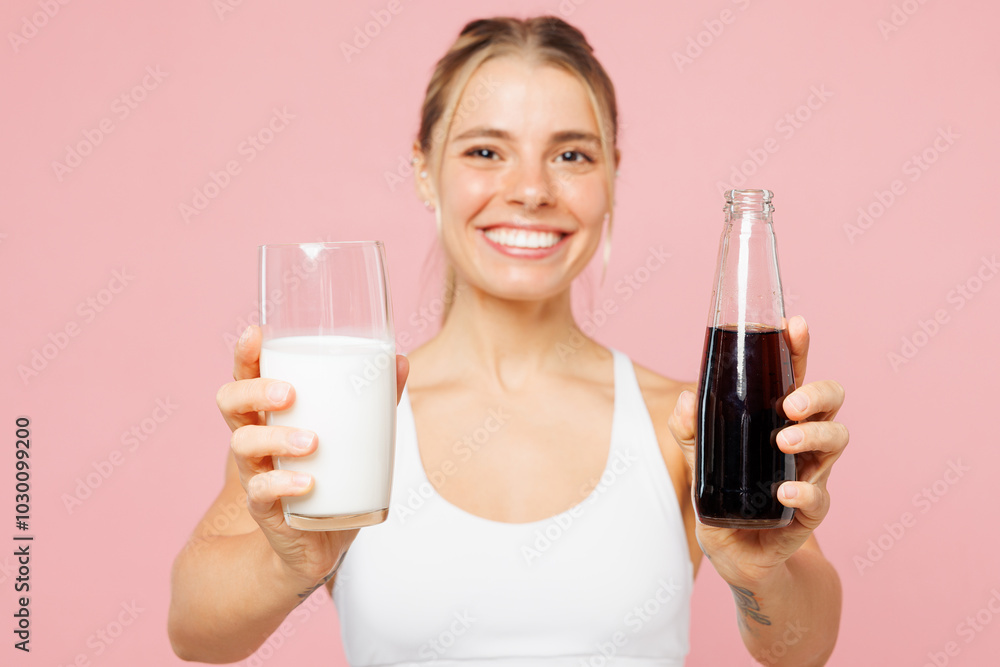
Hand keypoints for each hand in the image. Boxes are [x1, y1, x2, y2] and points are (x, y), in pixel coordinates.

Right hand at [216, 325, 409, 588]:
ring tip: (311, 442)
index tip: (255, 333)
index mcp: (270, 414)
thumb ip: (375, 399)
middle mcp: (255, 438)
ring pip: (244, 445)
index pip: (246, 375)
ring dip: (275, 439)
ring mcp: (256, 473)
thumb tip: (400, 360)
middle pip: (231, 403)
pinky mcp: (266, 508)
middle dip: (254, 392)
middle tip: (289, 394)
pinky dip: (283, 484)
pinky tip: (307, 482)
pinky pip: (262, 493)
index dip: (244, 354)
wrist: (317, 543)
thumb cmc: (334, 476)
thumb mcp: (354, 436)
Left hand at [667, 315, 848, 585]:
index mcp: (776, 419)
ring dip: (813, 434)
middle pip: (831, 402)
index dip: (798, 349)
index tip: (796, 325)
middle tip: (789, 404)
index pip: (793, 376)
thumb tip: (686, 399)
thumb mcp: (699, 459)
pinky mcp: (807, 513)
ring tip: (784, 440)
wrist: (736, 555)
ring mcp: (810, 474)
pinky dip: (804, 491)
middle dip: (817, 393)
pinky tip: (785, 491)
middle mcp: (801, 441)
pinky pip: (818, 498)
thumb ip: (689, 430)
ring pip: (835, 441)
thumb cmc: (723, 496)